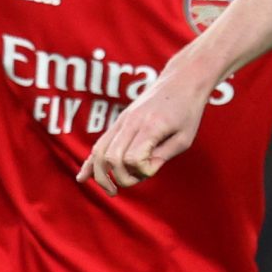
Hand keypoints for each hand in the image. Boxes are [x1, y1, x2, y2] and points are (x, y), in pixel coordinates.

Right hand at [80, 65, 215, 193]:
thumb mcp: (185, 138)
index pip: (133, 159)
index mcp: (150, 126)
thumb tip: (143, 172)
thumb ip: (163, 156)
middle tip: (135, 182)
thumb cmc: (188, 110)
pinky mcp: (119, 121)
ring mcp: (122, 121)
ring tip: (111, 192)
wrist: (181, 80)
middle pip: (112, 157)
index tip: (156, 167)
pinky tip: (82, 177)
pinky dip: (90, 162)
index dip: (142, 171)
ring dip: (101, 175)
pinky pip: (99, 143)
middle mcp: (131, 122)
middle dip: (121, 177)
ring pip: (100, 151)